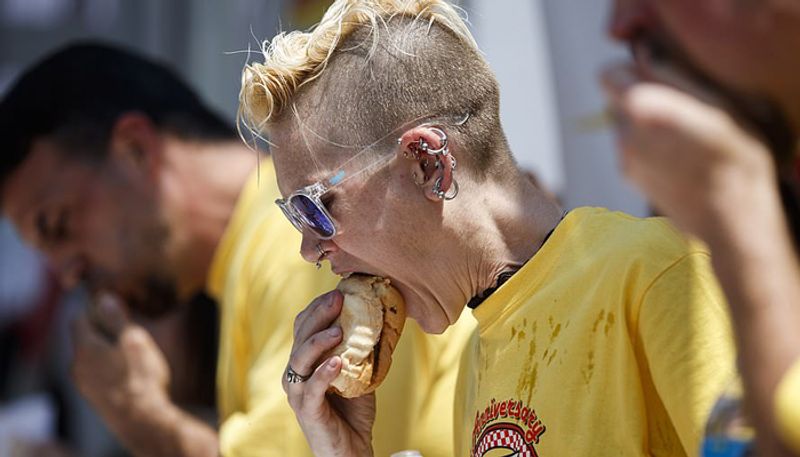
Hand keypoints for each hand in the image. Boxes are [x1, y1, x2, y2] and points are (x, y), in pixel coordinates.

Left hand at [71, 293, 170, 431]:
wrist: (141, 419)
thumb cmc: (140, 376)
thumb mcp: (133, 340)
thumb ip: (116, 319)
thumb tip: (103, 298)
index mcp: (85, 347)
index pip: (78, 319)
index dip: (94, 311)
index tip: (114, 312)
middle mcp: (77, 365)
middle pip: (83, 339)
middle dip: (101, 332)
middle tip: (128, 333)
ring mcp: (83, 384)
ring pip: (90, 358)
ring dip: (105, 352)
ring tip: (131, 355)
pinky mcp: (92, 397)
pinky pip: (95, 375)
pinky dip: (107, 369)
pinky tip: (128, 374)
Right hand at [284, 291, 374, 456]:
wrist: (352, 450)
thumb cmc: (353, 411)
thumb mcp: (359, 372)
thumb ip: (362, 349)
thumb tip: (383, 318)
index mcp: (305, 362)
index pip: (304, 326)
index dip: (318, 307)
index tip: (340, 291)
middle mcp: (296, 375)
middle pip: (300, 337)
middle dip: (318, 314)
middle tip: (338, 299)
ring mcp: (300, 394)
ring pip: (300, 360)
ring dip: (318, 341)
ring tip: (338, 330)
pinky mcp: (308, 412)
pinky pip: (312, 389)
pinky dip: (323, 373)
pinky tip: (337, 362)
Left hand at [601, 62, 780, 245]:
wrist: (729, 215)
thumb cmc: (732, 153)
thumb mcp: (714, 101)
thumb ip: (671, 77)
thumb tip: (643, 61)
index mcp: (640, 105)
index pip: (608, 75)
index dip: (629, 74)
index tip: (653, 80)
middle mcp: (623, 130)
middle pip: (617, 101)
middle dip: (638, 101)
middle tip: (675, 111)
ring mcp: (622, 156)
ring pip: (624, 126)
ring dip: (643, 127)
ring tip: (681, 140)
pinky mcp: (626, 176)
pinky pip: (630, 149)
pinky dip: (645, 149)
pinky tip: (675, 160)